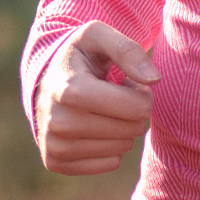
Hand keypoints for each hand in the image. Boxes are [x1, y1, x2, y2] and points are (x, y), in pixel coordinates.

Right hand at [35, 21, 157, 175]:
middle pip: (132, 129)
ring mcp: (55, 146)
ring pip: (122, 148)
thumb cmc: (79, 55)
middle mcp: (59, 123)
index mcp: (70, 90)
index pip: (138, 107)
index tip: (126, 81)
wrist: (45, 79)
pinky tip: (93, 125)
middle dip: (132, 110)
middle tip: (114, 94)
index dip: (141, 92)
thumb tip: (154, 80)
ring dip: (121, 127)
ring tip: (102, 107)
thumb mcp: (99, 36)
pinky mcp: (55, 162)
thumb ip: (128, 50)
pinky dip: (109, 145)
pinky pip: (110, 163)